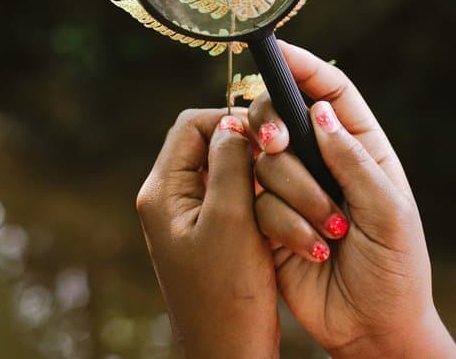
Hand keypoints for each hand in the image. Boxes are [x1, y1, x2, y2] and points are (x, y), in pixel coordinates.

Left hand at [136, 108, 278, 358]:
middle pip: (212, 146)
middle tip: (285, 161)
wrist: (230, 356)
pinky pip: (240, 199)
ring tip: (292, 193)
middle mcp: (173, 200)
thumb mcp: (232, 220)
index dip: (230, 121)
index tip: (268, 138)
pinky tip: (287, 216)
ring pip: (231, 172)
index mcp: (163, 192)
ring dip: (263, 178)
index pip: (192, 126)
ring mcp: (193, 219)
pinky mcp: (214, 236)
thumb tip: (232, 121)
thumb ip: (230, 163)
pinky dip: (265, 202)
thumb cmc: (228, 296)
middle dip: (251, 151)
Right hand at [247, 42, 455, 358]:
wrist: (372, 327)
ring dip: (292, 193)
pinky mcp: (270, 223)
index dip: (303, 65)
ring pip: (264, 161)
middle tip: (275, 145)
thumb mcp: (389, 212)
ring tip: (330, 230)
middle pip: (282, 115)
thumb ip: (353, 161)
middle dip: (273, 125)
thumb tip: (320, 112)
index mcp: (361, 147)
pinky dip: (281, 224)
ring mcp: (294, 190)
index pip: (330, 91)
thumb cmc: (396, 267)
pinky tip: (312, 249)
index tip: (271, 48)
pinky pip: (255, 204)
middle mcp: (323, 161)